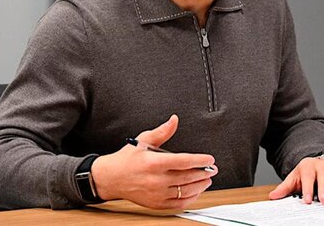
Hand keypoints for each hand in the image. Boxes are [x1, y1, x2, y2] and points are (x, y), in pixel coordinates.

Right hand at [91, 114, 217, 208]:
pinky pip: (179, 204)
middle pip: (188, 177)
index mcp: (154, 163)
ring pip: (186, 192)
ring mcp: (157, 194)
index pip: (183, 162)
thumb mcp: (143, 140)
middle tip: (212, 169)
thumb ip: (162, 131)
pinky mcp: (156, 204)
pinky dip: (190, 198)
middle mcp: (156, 180)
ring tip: (207, 179)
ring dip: (200, 185)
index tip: (209, 159)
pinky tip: (195, 192)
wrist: (111, 178)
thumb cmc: (126, 159)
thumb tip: (174, 120)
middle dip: (204, 173)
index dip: (200, 161)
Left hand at [268, 156, 323, 204]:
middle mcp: (321, 168)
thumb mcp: (293, 178)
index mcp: (308, 167)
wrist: (316, 163)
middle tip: (323, 200)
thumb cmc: (304, 172)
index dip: (307, 188)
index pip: (307, 177)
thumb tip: (273, 195)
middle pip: (323, 178)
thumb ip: (284, 188)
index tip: (306, 199)